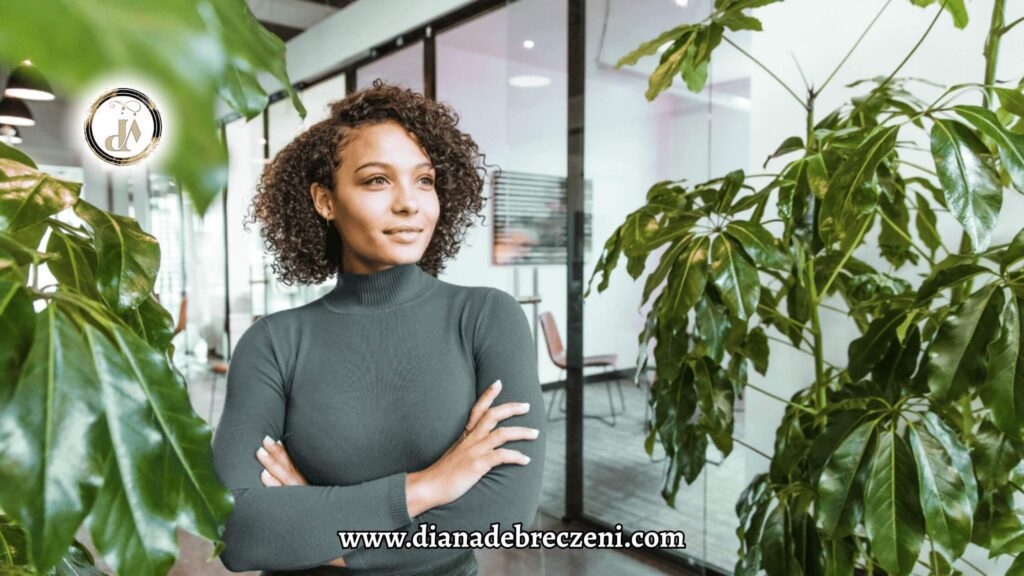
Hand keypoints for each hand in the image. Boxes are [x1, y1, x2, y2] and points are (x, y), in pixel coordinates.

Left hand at [256, 437, 347, 566]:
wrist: (340, 532)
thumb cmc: (329, 515)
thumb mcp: (324, 498)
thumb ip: (312, 485)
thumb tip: (301, 475)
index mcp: (311, 484)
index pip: (297, 464)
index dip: (286, 452)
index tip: (276, 440)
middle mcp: (307, 489)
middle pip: (290, 468)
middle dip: (277, 453)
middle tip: (264, 440)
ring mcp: (302, 499)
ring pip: (285, 477)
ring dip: (272, 464)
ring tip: (260, 452)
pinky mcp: (297, 508)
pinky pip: (283, 495)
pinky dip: (273, 485)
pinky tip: (263, 477)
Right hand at [413, 379, 538, 512]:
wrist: (429, 486)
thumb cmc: (442, 473)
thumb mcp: (455, 453)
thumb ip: (467, 447)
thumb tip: (479, 448)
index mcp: (465, 435)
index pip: (477, 409)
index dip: (488, 395)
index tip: (498, 382)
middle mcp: (471, 439)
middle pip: (493, 415)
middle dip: (511, 408)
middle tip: (527, 406)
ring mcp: (474, 451)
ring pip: (502, 434)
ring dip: (521, 432)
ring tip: (535, 433)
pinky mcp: (477, 465)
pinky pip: (501, 456)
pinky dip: (516, 456)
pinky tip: (526, 460)